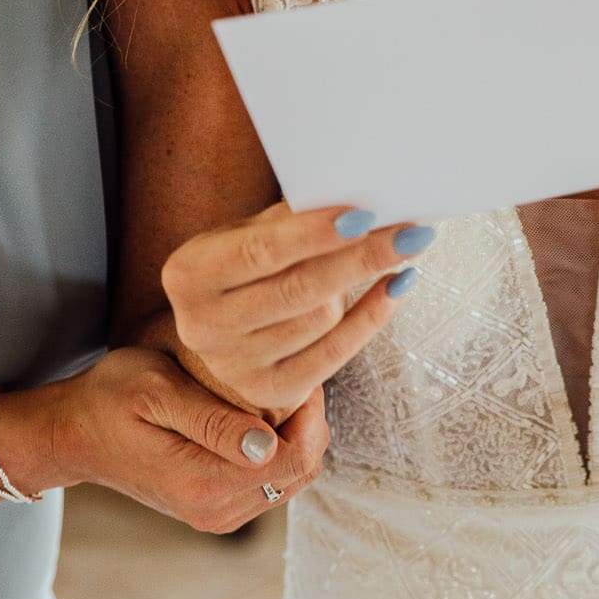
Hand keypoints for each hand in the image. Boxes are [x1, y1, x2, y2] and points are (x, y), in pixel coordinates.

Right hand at [33, 346, 327, 533]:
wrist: (74, 434)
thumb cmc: (111, 398)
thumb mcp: (157, 391)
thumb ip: (213, 419)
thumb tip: (266, 444)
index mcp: (205, 483)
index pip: (297, 455)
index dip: (310, 410)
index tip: (295, 370)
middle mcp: (217, 510)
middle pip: (303, 468)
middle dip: (309, 420)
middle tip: (287, 375)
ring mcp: (219, 514)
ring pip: (294, 476)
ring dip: (296, 433)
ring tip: (272, 391)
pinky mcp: (217, 507)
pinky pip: (273, 480)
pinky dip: (279, 447)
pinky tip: (258, 414)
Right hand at [160, 201, 431, 421]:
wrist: (224, 325)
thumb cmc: (243, 266)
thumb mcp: (245, 234)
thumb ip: (286, 221)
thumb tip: (355, 208)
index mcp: (188, 275)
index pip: (260, 251)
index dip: (314, 234)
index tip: (364, 215)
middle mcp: (202, 326)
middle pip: (298, 289)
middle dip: (360, 258)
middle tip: (410, 232)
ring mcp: (234, 366)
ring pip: (321, 319)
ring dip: (360, 282)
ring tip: (382, 252)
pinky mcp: (270, 390)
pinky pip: (336, 353)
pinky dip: (373, 317)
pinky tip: (396, 286)